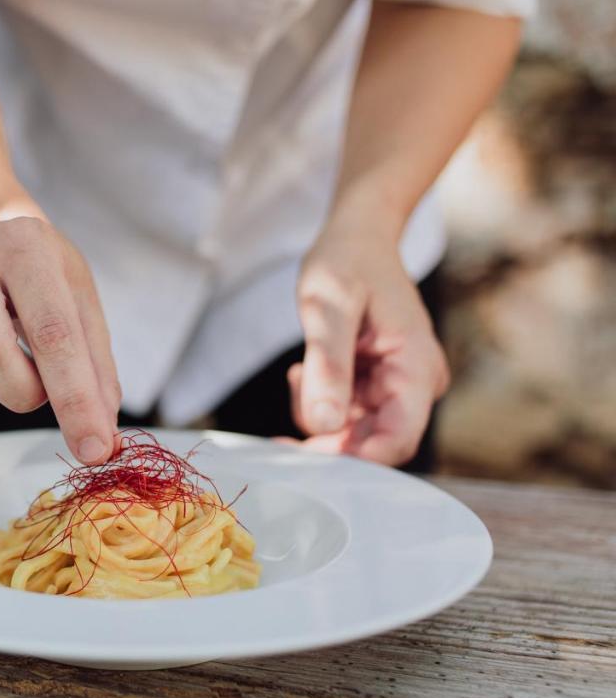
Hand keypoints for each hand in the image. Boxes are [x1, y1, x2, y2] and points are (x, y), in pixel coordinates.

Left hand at [288, 225, 449, 465]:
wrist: (357, 237)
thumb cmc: (348, 261)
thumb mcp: (329, 308)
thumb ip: (328, 365)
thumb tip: (324, 423)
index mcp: (417, 367)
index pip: (398, 440)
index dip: (355, 460)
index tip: (305, 460)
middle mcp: (415, 383)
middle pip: (373, 443)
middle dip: (326, 442)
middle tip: (280, 429)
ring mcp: (396, 386)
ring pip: (354, 432)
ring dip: (318, 414)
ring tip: (303, 368)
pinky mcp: (376, 385)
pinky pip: (345, 414)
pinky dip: (319, 400)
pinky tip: (308, 368)